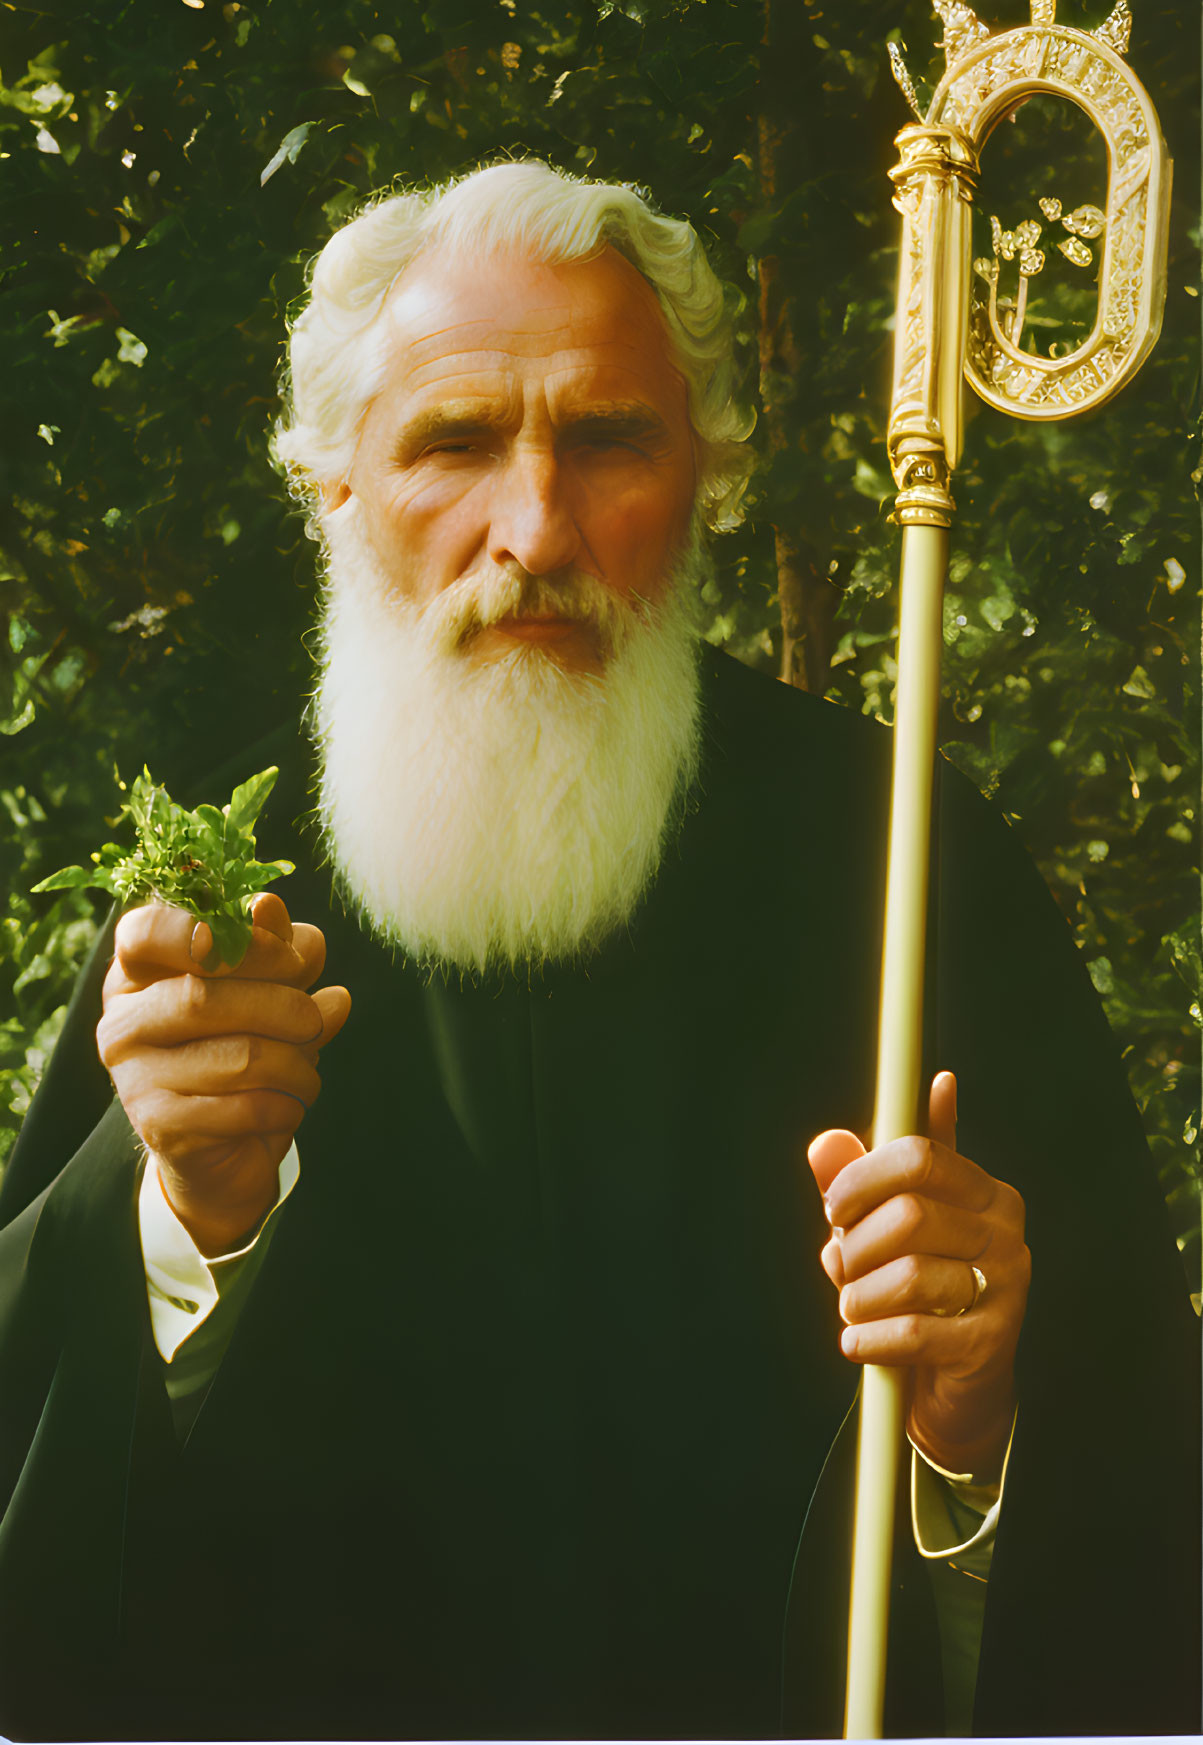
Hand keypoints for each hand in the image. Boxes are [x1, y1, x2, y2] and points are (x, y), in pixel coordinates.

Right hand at [98, 892, 350, 1255]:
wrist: (226, 1142)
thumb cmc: (247, 1042)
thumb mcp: (271, 985)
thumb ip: (277, 946)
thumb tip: (269, 908)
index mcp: (136, 971)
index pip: (146, 932)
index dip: (221, 935)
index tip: (283, 954)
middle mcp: (121, 1020)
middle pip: (204, 997)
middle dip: (284, 1005)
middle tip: (316, 1018)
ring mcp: (132, 1077)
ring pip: (239, 1057)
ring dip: (297, 1062)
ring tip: (308, 1067)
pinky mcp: (158, 1127)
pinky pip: (246, 1108)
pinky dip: (288, 1103)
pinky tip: (291, 1102)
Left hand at [807, 1072, 1029, 1481]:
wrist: (952, 1384)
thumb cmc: (913, 1288)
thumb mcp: (878, 1229)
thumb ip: (853, 1183)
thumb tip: (825, 1143)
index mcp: (984, 1192)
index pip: (920, 1156)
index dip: (862, 1178)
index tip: (834, 1208)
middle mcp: (1005, 1233)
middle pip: (909, 1214)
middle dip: (857, 1246)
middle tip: (844, 1269)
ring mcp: (1007, 1288)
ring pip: (909, 1276)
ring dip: (860, 1297)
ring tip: (854, 1308)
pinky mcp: (991, 1342)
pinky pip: (913, 1333)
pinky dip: (870, 1339)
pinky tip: (856, 1342)